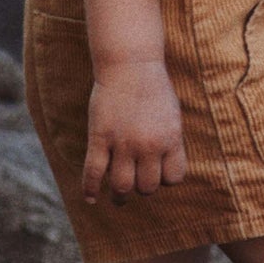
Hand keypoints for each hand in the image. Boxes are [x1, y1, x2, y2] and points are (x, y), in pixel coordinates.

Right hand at [82, 58, 186, 203]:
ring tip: (118, 198)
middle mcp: (149, 145)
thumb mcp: (172, 115)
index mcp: (171, 139)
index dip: (165, 179)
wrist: (130, 64)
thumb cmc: (153, 88)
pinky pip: (94, 172)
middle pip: (147, 186)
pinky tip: (90, 198)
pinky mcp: (100, 137)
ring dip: (120, 196)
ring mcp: (123, 143)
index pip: (173, 179)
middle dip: (143, 187)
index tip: (158, 173)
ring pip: (122, 186)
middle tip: (136, 183)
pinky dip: (90, 189)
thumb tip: (163, 169)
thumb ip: (170, 142)